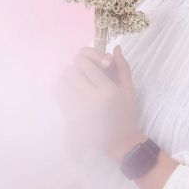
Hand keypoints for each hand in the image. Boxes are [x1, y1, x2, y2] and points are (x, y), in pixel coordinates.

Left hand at [53, 45, 139, 159]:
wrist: (118, 141)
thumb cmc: (125, 113)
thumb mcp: (129, 89)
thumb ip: (122, 67)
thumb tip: (114, 48)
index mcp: (107, 90)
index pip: (84, 63)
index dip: (89, 58)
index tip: (99, 65)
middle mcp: (91, 98)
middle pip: (71, 71)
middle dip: (80, 69)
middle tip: (89, 74)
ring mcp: (78, 108)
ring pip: (62, 82)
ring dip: (70, 79)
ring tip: (81, 84)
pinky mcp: (70, 116)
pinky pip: (60, 95)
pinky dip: (65, 90)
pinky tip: (75, 93)